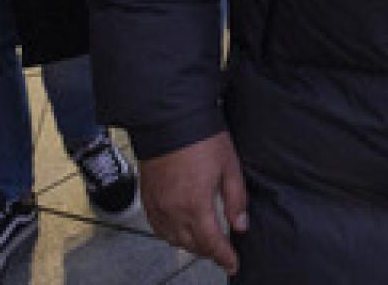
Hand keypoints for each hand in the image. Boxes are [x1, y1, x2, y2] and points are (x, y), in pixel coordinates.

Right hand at [141, 131, 247, 272]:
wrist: (168, 122)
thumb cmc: (204, 141)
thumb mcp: (230, 166)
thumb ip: (236, 199)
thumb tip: (240, 227)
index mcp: (195, 205)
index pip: (211, 243)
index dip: (224, 257)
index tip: (234, 265)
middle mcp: (172, 212)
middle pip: (191, 245)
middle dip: (209, 252)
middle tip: (223, 252)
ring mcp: (157, 207)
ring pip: (173, 240)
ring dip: (190, 245)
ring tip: (206, 242)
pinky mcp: (146, 199)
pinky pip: (158, 229)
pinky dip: (171, 236)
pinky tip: (181, 231)